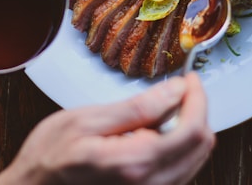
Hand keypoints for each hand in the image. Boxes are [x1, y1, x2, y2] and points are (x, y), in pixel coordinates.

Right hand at [0, 72, 214, 184]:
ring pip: (195, 159)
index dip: (198, 99)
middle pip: (201, 146)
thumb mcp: (87, 120)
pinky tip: (156, 132)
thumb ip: (137, 108)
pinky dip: (178, 146)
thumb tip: (176, 91)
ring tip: (165, 108)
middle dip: (197, 111)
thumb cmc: (50, 157)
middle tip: (179, 89)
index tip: (190, 80)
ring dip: (189, 128)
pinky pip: (181, 170)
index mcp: (136, 163)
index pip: (192, 130)